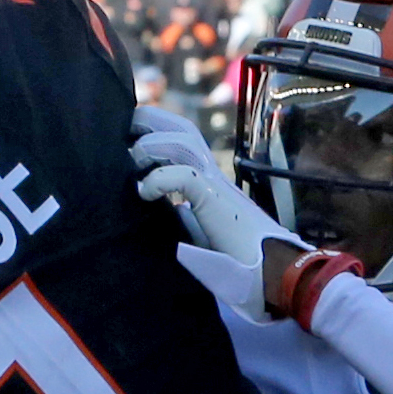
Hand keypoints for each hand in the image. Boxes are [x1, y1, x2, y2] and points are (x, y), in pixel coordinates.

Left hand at [129, 101, 297, 271]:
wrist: (271, 273)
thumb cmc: (239, 261)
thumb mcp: (200, 232)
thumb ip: (182, 217)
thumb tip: (160, 212)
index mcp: (207, 180)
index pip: (180, 139)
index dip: (154, 131)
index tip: (127, 141)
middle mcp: (212, 174)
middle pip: (181, 127)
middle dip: (149, 119)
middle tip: (121, 128)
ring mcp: (215, 184)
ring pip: (182, 140)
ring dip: (151, 145)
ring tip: (133, 162)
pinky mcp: (214, 201)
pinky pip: (184, 175)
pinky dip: (159, 179)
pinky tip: (146, 193)